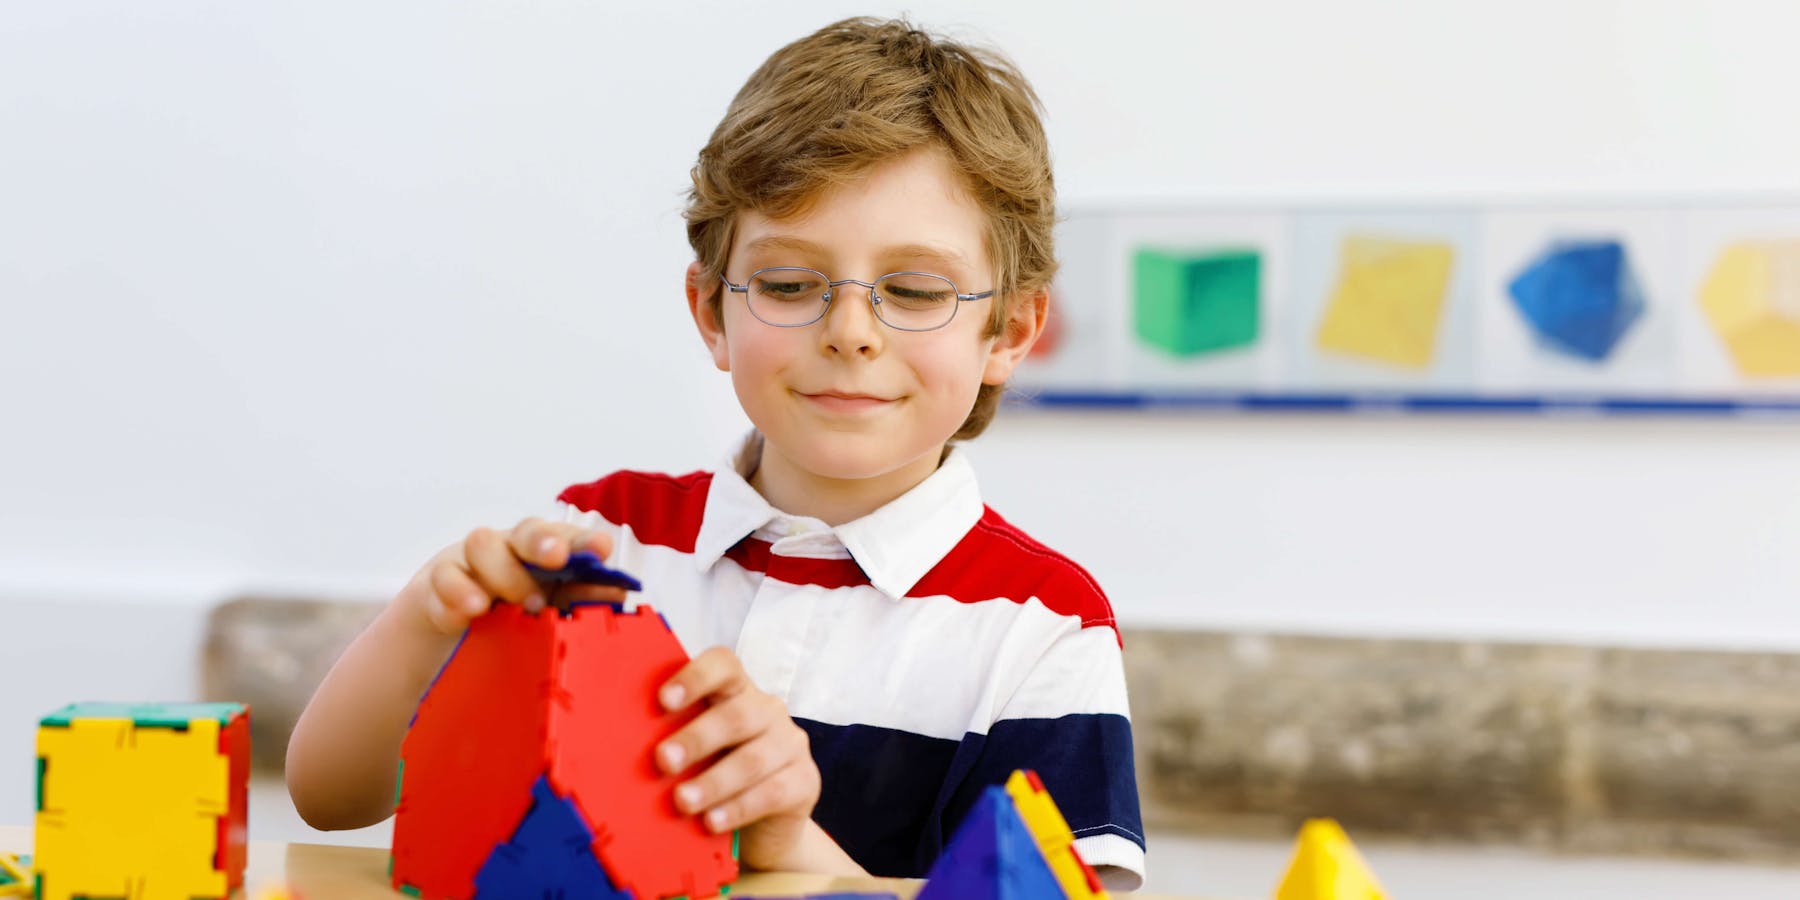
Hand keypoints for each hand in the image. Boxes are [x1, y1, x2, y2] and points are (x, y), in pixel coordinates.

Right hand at [404, 517, 623, 635]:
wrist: (452, 627)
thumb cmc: (511, 609)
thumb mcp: (549, 608)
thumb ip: (581, 600)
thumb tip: (619, 594)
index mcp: (542, 553)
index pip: (566, 537)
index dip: (583, 541)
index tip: (601, 548)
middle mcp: (509, 548)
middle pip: (524, 531)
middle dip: (543, 541)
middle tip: (557, 560)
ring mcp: (471, 562)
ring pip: (481, 545)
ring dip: (503, 572)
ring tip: (522, 603)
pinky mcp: (438, 584)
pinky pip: (443, 580)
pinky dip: (459, 594)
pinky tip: (473, 611)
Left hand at [655, 647, 820, 871]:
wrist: (763, 824)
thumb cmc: (716, 775)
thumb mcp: (696, 753)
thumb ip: (673, 739)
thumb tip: (621, 745)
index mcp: (737, 692)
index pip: (724, 666)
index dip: (695, 677)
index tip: (662, 701)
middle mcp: (768, 710)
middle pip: (736, 715)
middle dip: (696, 739)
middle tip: (663, 761)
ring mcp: (790, 744)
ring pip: (753, 758)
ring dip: (713, 782)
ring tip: (682, 802)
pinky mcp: (805, 781)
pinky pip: (772, 793)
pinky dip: (738, 808)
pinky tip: (712, 821)